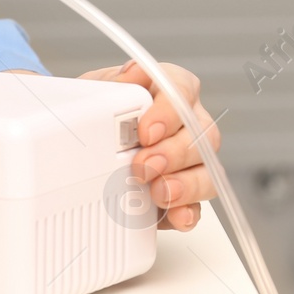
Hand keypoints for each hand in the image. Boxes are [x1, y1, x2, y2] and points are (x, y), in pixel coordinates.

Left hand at [78, 60, 218, 232]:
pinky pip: (199, 204)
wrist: (85, 142)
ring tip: (160, 193)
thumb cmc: (99, 110)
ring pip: (208, 169)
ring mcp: (190, 159)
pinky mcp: (184, 193)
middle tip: (143, 166)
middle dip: (173, 153)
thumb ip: (114, 84)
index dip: (169, 111)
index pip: (181, 89)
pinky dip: (188, 211)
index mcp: (167, 89)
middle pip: (202, 134)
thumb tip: (130, 78)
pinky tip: (176, 215)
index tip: (146, 131)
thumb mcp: (97, 90)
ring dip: (186, 184)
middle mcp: (187, 122)